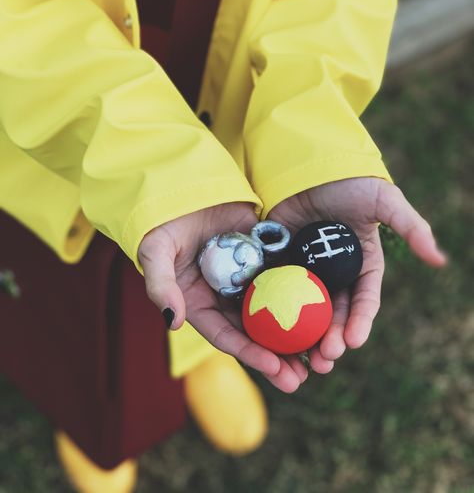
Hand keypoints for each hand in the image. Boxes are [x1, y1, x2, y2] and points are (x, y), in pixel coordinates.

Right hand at [138, 202, 307, 391]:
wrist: (185, 187)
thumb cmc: (164, 220)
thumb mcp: (155, 251)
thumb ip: (160, 285)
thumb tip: (172, 322)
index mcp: (199, 303)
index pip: (226, 335)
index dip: (250, 354)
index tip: (274, 368)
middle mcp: (225, 296)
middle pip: (254, 332)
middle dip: (277, 357)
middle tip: (301, 378)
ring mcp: (246, 277)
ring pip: (274, 311)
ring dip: (295, 333)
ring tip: (319, 354)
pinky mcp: (264, 256)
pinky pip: (285, 277)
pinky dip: (301, 295)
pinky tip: (323, 309)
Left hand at [268, 178, 447, 373]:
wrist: (309, 162)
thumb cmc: (350, 182)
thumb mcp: (384, 201)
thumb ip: (411, 228)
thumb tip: (440, 260)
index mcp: (362, 262)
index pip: (364, 299)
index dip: (360, 321)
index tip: (354, 341)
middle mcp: (336, 270)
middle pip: (334, 312)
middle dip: (332, 338)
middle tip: (325, 359)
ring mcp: (307, 267)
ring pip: (306, 309)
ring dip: (305, 335)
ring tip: (301, 359)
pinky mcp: (281, 260)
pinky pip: (279, 289)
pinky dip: (277, 312)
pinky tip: (272, 332)